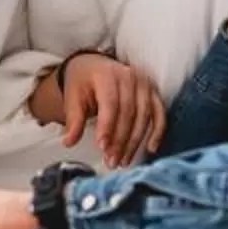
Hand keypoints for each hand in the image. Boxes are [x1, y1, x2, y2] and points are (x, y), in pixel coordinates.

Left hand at [55, 52, 164, 168]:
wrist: (94, 67)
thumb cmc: (83, 83)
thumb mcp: (73, 98)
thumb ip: (74, 120)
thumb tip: (69, 142)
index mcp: (106, 75)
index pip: (110, 103)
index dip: (107, 126)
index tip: (102, 146)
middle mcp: (129, 77)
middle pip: (128, 112)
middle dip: (120, 140)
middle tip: (111, 161)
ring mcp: (144, 84)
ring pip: (144, 116)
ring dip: (135, 142)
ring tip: (123, 161)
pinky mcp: (152, 93)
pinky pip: (159, 113)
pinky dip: (157, 132)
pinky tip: (150, 148)